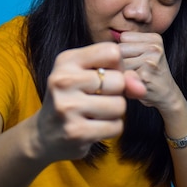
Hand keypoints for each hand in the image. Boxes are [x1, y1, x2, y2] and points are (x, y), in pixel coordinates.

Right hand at [35, 42, 145, 161]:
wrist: (45, 134)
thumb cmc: (73, 99)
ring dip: (114, 113)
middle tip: (97, 99)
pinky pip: (115, 126)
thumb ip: (120, 75)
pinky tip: (94, 127)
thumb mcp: (89, 77)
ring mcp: (68, 107)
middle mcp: (63, 80)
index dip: (118, 67)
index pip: (112, 52)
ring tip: (95, 114)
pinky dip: (111, 128)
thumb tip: (141, 87)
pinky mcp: (76, 131)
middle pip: (119, 81)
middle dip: (117, 93)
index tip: (106, 76)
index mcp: (67, 61)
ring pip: (120, 105)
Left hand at [119, 32, 181, 111]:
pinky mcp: (144, 75)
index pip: (124, 37)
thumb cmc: (150, 74)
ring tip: (133, 77)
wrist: (167, 95)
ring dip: (121, 72)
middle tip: (134, 70)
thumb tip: (105, 46)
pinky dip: (123, 82)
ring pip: (118, 62)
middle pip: (119, 48)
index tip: (135, 59)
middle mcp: (154, 47)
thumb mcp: (144, 54)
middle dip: (120, 61)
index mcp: (155, 39)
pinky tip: (134, 84)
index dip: (124, 50)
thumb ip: (129, 46)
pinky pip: (121, 75)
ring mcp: (150, 61)